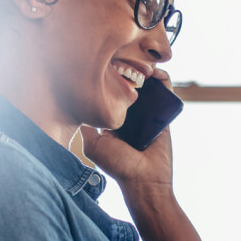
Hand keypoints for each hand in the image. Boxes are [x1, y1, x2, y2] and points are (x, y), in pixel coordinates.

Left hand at [81, 68, 173, 193]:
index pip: (111, 94)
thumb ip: (86, 127)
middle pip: (130, 87)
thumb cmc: (118, 165)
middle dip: (127, 72)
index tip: (105, 66)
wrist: (146, 180)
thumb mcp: (93, 145)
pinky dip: (163, 78)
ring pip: (148, 86)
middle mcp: (131, 116)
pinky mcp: (164, 113)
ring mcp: (148, 114)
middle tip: (123, 61)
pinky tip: (155, 72)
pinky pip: (165, 92)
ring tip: (140, 64)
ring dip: (145, 72)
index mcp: (114, 121)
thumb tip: (75, 106)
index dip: (110, 79)